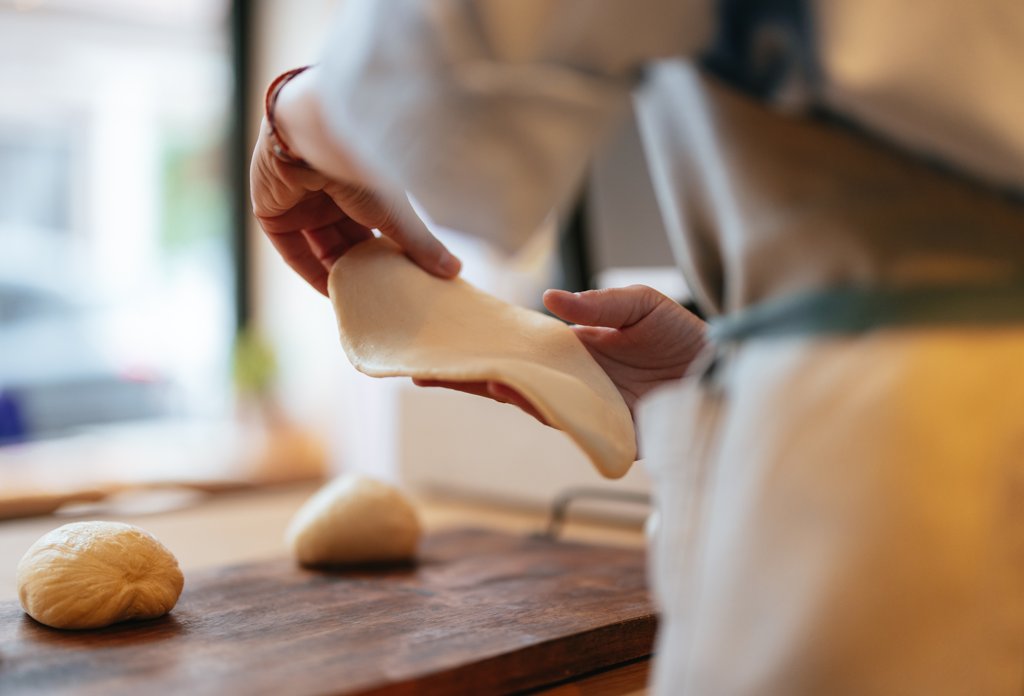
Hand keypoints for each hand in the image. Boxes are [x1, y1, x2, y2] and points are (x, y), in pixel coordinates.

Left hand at [250, 119, 459, 294]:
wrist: (312, 138)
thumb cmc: (359, 166)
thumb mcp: (395, 212)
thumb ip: (420, 244)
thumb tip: (455, 271)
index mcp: (359, 182)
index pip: (374, 224)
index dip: (386, 252)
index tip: (400, 278)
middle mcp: (330, 190)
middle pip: (346, 238)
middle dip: (361, 266)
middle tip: (380, 295)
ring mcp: (299, 201)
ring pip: (319, 245)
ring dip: (336, 271)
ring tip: (358, 300)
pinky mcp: (272, 211)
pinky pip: (290, 248)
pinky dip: (308, 270)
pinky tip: (330, 292)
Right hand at [415, 284, 706, 422]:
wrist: (726, 370)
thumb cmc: (683, 337)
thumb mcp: (642, 305)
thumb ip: (599, 305)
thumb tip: (551, 301)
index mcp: (574, 349)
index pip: (519, 347)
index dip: (485, 343)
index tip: (449, 335)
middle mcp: (572, 380)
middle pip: (512, 378)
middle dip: (470, 375)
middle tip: (427, 368)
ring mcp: (585, 406)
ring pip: (530, 401)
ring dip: (498, 388)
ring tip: (464, 373)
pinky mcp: (606, 431)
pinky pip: (565, 421)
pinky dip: (538, 407)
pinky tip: (512, 390)